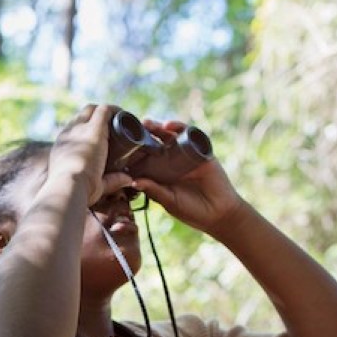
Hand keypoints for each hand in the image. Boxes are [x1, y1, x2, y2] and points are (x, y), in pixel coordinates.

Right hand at [47, 105, 129, 205]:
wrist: (69, 187)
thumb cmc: (78, 192)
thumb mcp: (94, 186)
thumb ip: (111, 181)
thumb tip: (128, 179)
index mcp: (61, 148)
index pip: (72, 131)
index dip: (86, 130)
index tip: (101, 137)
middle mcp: (68, 134)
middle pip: (82, 116)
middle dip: (96, 118)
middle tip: (114, 127)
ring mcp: (80, 129)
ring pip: (92, 109)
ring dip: (105, 112)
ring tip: (120, 120)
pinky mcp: (94, 128)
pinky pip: (105, 110)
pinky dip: (115, 110)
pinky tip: (124, 114)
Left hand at [131, 119, 244, 235]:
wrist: (219, 214)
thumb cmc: (192, 211)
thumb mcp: (169, 201)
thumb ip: (154, 191)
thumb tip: (133, 182)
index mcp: (160, 175)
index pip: (144, 160)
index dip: (133, 153)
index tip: (118, 148)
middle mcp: (171, 162)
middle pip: (154, 145)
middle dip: (143, 137)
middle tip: (130, 130)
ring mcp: (185, 155)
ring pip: (169, 137)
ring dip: (158, 128)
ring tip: (147, 123)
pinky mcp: (200, 150)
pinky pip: (189, 135)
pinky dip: (179, 128)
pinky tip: (169, 126)